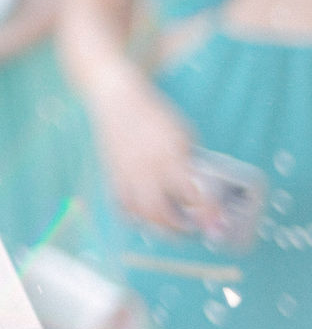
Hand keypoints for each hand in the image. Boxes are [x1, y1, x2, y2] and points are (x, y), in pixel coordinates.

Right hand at [91, 76, 203, 234]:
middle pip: (161, 212)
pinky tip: (143, 215)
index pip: (192, 194)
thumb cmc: (155, 114)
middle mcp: (147, 168)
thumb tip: (198, 187)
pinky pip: (121, 203)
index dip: (207, 210)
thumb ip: (189, 160)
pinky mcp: (113, 173)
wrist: (116, 99)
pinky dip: (133, 214)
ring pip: (140, 211)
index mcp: (169, 156)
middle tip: (191, 229)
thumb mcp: (182, 133)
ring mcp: (127, 172)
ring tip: (169, 226)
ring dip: (157, 225)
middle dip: (178, 227)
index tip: (216, 218)